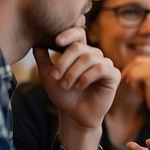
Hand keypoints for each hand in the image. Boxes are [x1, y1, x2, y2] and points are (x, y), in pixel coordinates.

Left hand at [34, 27, 120, 149]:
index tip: (57, 42)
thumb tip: (35, 43)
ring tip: (66, 85)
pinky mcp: (114, 75)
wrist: (74, 115)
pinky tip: (80, 86)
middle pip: (79, 47)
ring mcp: (105, 64)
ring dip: (73, 73)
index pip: (78, 34)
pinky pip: (100, 69)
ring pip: (89, 58)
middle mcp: (94, 55)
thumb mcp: (48, 76)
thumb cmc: (63, 95)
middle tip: (55, 77)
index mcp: (80, 52)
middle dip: (64, 62)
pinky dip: (86, 78)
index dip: (69, 34)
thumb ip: (43, 59)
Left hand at [121, 56, 149, 118]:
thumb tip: (126, 66)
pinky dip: (135, 87)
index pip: (138, 60)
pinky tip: (142, 94)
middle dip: (130, 75)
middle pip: (135, 64)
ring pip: (133, 71)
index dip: (129, 69)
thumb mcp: (149, 79)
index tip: (125, 79)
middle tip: (131, 86)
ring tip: (141, 92)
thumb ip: (142, 70)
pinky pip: (134, 78)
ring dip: (133, 83)